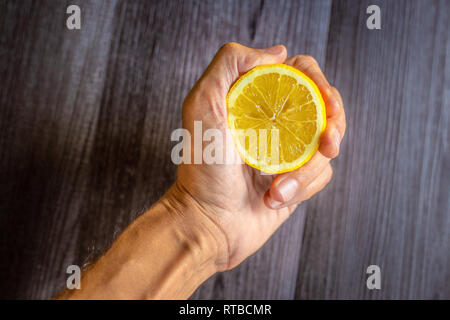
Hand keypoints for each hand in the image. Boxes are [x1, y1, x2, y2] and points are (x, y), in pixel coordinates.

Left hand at [170, 42, 345, 271]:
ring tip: (277, 188)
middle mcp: (275, 121)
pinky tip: (275, 198)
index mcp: (256, 98)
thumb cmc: (203, 166)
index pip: (301, 73)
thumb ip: (230, 63)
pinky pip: (321, 174)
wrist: (209, 221)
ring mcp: (288, 150)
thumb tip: (280, 54)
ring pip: (327, 145)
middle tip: (327, 144)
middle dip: (333, 124)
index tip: (325, 101)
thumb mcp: (202, 105)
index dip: (319, 82)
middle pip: (325, 106)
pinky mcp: (296, 179)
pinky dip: (302, 187)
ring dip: (306, 169)